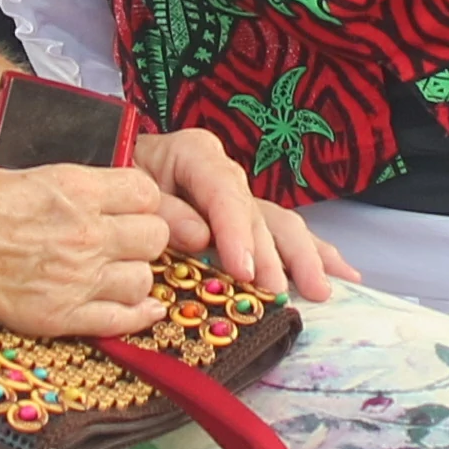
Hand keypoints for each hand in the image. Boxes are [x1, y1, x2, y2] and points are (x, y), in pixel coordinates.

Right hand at [0, 135, 175, 339]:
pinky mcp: (58, 317)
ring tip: (109, 274)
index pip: (146, 192)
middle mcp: (84, 232)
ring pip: (143, 281)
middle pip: (154, 238)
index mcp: (72, 186)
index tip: (122, 205)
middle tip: (117, 241)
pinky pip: (121, 321)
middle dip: (140, 238)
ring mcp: (74, 278)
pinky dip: (134, 318)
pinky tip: (136, 311)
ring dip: (131, 277)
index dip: (138, 199)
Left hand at [134, 121, 337, 300]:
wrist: (105, 187)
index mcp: (195, 156)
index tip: (243, 269)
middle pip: (258, 214)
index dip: (236, 232)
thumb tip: (200, 237)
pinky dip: (312, 255)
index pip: (224, 192)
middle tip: (275, 292)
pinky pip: (283, 236)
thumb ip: (162, 212)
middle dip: (271, 256)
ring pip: (281, 226)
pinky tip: (342, 276)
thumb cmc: (115, 185)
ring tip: (321, 291)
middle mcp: (225, 176)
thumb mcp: (127, 189)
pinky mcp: (244, 224)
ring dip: (304, 259)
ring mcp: (238, 201)